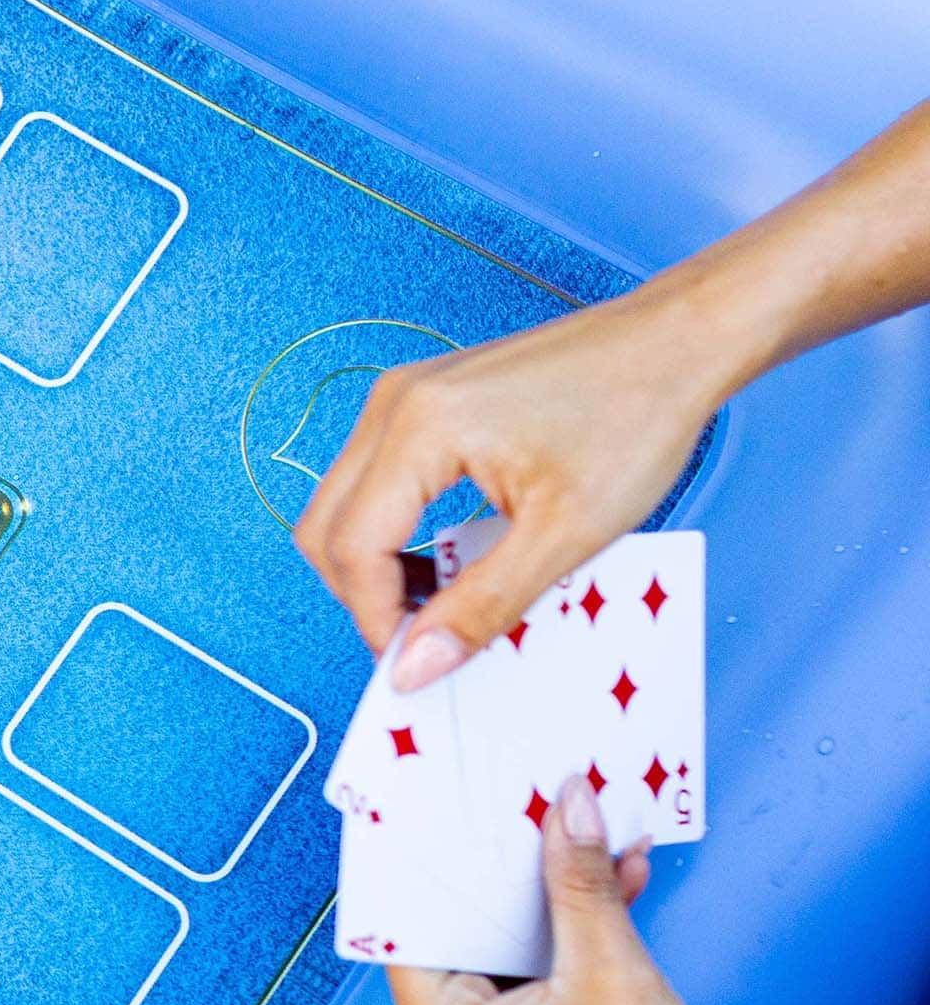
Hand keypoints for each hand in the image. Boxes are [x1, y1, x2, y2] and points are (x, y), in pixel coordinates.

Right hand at [294, 287, 725, 687]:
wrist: (679, 338)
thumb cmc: (637, 415)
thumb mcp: (565, 533)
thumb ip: (481, 606)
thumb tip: (415, 666)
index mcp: (419, 428)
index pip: (351, 548)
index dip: (375, 619)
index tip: (417, 665)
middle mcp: (394, 403)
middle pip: (325, 528)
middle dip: (364, 596)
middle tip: (421, 642)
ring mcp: (404, 395)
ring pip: (344, 505)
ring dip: (377, 566)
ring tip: (443, 603)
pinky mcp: (423, 399)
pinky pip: (375, 479)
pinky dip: (395, 531)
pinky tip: (450, 555)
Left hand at [390, 775, 743, 1004]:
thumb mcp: (612, 974)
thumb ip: (580, 883)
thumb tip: (568, 804)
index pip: (414, 923)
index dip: (438, 859)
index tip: (452, 803)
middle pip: (461, 930)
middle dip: (509, 868)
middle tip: (530, 802)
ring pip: (506, 948)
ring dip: (553, 897)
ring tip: (591, 834)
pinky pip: (533, 975)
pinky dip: (569, 936)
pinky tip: (615, 885)